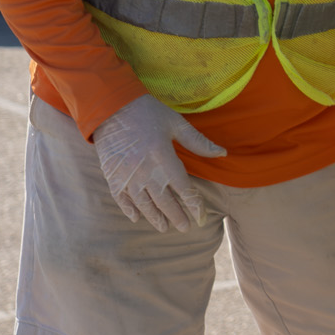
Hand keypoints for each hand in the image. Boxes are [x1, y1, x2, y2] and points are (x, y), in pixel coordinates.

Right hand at [91, 94, 226, 231]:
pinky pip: (121, 199)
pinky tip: (137, 217)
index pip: (184, 189)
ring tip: (164, 227)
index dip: (194, 205)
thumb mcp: (177, 123)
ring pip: (143, 204)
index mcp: (164, 158)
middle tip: (184, 227)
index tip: (200, 217)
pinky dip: (129, 209)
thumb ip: (199, 142)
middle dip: (176, 216)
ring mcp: (127, 176)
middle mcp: (145, 171)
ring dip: (155, 217)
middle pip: (164, 201)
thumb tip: (223, 153)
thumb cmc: (148, 113)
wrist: (111, 107)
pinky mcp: (112, 176)